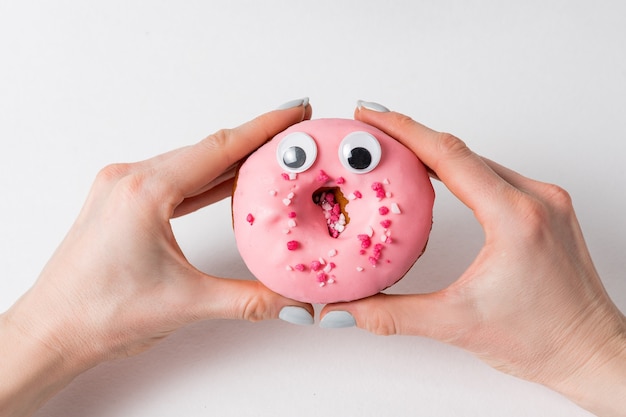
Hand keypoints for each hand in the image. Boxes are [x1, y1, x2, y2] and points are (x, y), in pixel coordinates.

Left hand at [0, 99, 314, 416]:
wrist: (52, 331)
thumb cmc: (97, 314)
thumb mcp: (186, 304)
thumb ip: (248, 300)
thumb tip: (291, 300)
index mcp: (144, 192)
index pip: (219, 149)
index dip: (263, 128)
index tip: (292, 112)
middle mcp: (130, 180)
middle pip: (207, 150)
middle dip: (253, 140)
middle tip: (290, 133)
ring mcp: (122, 188)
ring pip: (189, 163)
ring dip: (229, 160)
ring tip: (267, 155)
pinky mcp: (121, 202)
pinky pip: (173, 180)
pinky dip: (205, 179)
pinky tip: (227, 182)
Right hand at [321, 102, 625, 416]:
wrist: (591, 353)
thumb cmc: (542, 340)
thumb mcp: (456, 324)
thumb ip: (392, 315)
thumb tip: (347, 310)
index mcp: (515, 218)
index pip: (449, 156)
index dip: (404, 130)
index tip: (371, 115)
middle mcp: (535, 199)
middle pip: (460, 150)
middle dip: (411, 134)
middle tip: (371, 128)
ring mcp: (545, 200)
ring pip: (479, 159)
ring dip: (435, 150)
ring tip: (395, 146)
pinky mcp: (547, 207)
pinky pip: (495, 173)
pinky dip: (459, 166)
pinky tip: (437, 170)